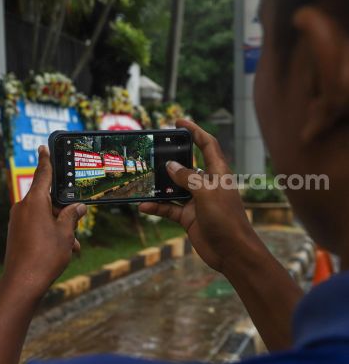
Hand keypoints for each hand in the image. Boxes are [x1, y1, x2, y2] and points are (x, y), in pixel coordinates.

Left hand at [2, 145, 86, 298]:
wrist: (22, 282)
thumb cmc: (44, 256)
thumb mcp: (65, 233)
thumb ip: (71, 216)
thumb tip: (76, 207)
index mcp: (34, 202)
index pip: (42, 174)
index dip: (45, 160)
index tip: (43, 147)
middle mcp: (23, 207)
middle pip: (47, 199)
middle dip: (64, 210)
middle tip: (78, 222)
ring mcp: (17, 221)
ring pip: (44, 215)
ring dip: (60, 226)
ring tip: (72, 245)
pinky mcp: (16, 233)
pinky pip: (36, 225)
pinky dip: (50, 233)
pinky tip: (64, 249)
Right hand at [139, 119, 260, 272]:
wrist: (233, 253)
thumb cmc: (227, 220)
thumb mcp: (206, 193)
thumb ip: (188, 177)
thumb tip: (170, 166)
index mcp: (218, 173)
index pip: (208, 145)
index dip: (195, 131)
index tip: (179, 122)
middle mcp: (206, 184)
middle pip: (186, 165)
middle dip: (171, 158)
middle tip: (153, 151)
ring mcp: (196, 201)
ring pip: (174, 188)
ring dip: (159, 186)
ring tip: (142, 179)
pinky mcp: (188, 217)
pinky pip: (168, 208)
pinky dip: (156, 207)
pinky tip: (143, 206)